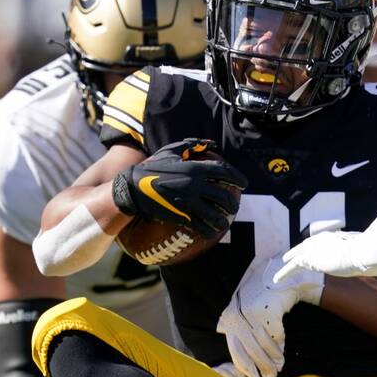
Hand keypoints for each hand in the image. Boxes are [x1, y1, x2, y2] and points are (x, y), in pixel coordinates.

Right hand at [112, 139, 246, 234]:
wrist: (132, 187)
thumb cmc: (152, 166)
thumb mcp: (171, 151)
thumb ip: (192, 146)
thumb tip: (210, 144)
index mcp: (194, 168)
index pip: (223, 172)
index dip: (237, 178)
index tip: (244, 184)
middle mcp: (194, 185)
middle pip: (223, 196)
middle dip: (232, 203)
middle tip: (233, 206)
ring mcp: (188, 201)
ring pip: (214, 214)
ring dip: (222, 220)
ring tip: (224, 223)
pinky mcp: (180, 215)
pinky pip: (200, 225)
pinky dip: (208, 230)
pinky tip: (211, 232)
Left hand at [217, 255, 323, 376]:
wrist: (277, 269)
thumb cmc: (264, 292)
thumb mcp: (247, 308)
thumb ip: (245, 328)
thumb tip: (251, 356)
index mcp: (231, 318)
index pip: (235, 349)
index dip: (244, 368)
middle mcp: (238, 317)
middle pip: (249, 350)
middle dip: (260, 368)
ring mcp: (252, 314)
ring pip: (262, 345)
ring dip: (272, 360)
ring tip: (279, 368)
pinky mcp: (267, 311)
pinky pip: (275, 335)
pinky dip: (279, 346)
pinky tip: (282, 354)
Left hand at [274, 231, 376, 284]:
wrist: (365, 254)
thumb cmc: (375, 256)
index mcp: (342, 239)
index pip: (327, 242)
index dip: (320, 248)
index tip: (315, 253)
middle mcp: (327, 241)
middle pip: (309, 245)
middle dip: (300, 250)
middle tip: (291, 256)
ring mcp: (317, 248)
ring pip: (298, 254)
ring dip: (289, 260)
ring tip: (281, 265)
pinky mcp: (309, 259)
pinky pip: (291, 266)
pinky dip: (284, 273)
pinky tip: (276, 280)